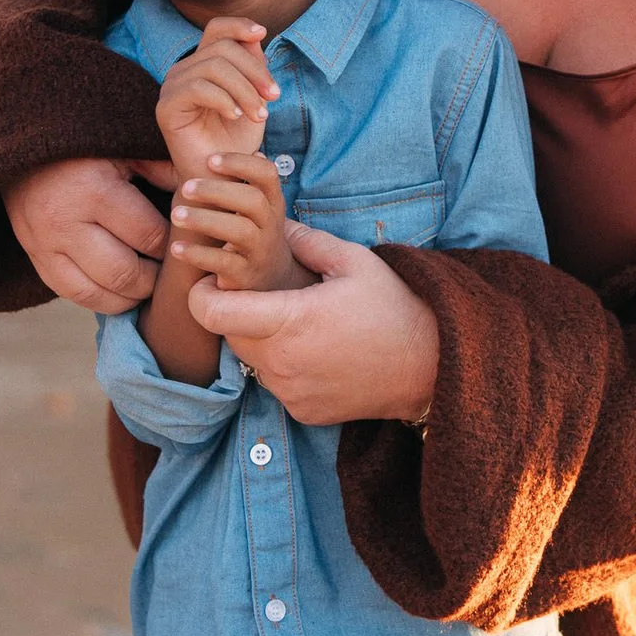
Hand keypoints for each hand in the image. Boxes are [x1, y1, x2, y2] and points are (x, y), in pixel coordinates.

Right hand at [2, 158, 173, 313]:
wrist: (24, 147)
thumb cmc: (87, 146)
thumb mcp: (127, 149)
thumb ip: (166, 172)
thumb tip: (206, 197)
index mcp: (95, 192)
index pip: (149, 238)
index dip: (174, 246)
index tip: (188, 243)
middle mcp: (65, 224)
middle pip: (125, 275)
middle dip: (155, 280)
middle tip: (171, 271)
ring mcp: (44, 245)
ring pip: (97, 294)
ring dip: (129, 297)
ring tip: (148, 284)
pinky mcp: (34, 258)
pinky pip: (71, 294)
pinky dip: (101, 298)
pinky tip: (121, 289)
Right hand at [157, 17, 278, 178]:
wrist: (222, 178)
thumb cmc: (237, 140)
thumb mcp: (254, 99)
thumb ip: (253, 67)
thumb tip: (255, 36)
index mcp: (203, 63)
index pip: (217, 29)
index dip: (239, 25)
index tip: (263, 33)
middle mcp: (184, 70)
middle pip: (222, 48)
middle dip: (255, 70)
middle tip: (274, 97)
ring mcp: (172, 87)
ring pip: (213, 66)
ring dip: (244, 89)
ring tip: (260, 115)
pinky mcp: (165, 107)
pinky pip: (197, 87)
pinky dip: (224, 99)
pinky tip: (236, 117)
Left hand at [168, 151, 305, 290]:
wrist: (268, 280)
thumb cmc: (252, 230)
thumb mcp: (256, 204)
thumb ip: (243, 178)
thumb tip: (225, 134)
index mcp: (272, 201)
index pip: (266, 174)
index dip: (240, 163)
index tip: (210, 158)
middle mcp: (270, 224)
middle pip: (253, 201)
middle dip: (218, 190)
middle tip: (185, 186)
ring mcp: (259, 251)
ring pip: (239, 232)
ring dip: (206, 220)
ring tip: (176, 214)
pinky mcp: (244, 276)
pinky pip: (223, 264)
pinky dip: (198, 255)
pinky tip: (176, 248)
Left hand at [191, 221, 438, 424]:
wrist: (432, 366)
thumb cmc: (395, 307)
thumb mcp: (354, 262)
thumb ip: (307, 242)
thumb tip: (276, 224)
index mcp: (290, 320)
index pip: (213, 313)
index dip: (202, 295)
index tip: (212, 281)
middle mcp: (282, 362)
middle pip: (229, 335)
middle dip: (237, 313)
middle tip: (268, 296)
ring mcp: (291, 392)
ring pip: (253, 361)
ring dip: (262, 340)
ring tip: (300, 323)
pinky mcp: (302, 411)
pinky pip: (276, 384)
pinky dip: (285, 366)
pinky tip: (318, 351)